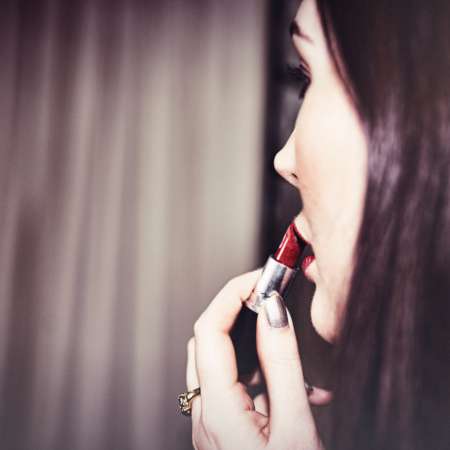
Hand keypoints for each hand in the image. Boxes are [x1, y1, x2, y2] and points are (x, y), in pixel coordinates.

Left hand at [185, 270, 331, 449]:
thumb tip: (272, 311)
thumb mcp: (297, 428)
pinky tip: (293, 385)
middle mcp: (206, 417)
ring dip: (252, 346)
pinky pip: (233, 388)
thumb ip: (282, 366)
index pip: (209, 330)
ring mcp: (213, 426)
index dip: (232, 294)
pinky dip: (258, 373)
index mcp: (218, 412)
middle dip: (238, 311)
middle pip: (209, 342)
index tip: (261, 278)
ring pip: (221, 363)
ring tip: (288, 344)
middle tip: (271, 297)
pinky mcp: (225, 433)